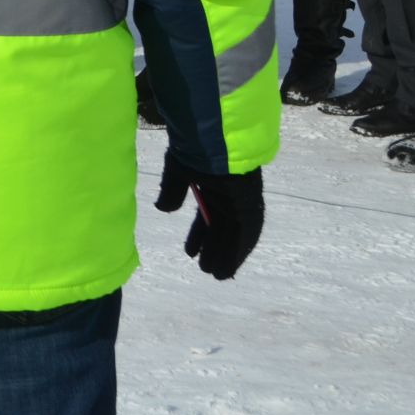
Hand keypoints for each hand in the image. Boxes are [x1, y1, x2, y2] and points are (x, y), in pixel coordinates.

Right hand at [155, 153, 263, 280]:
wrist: (210, 138)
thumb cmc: (193, 150)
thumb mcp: (178, 172)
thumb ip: (172, 191)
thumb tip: (163, 209)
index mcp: (214, 187)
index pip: (209, 218)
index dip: (200, 236)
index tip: (190, 253)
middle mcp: (230, 196)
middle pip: (223, 230)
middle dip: (215, 250)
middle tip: (207, 270)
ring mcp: (242, 200)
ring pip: (235, 234)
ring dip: (228, 255)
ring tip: (218, 275)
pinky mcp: (250, 203)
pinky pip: (248, 233)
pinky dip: (239, 250)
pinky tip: (231, 265)